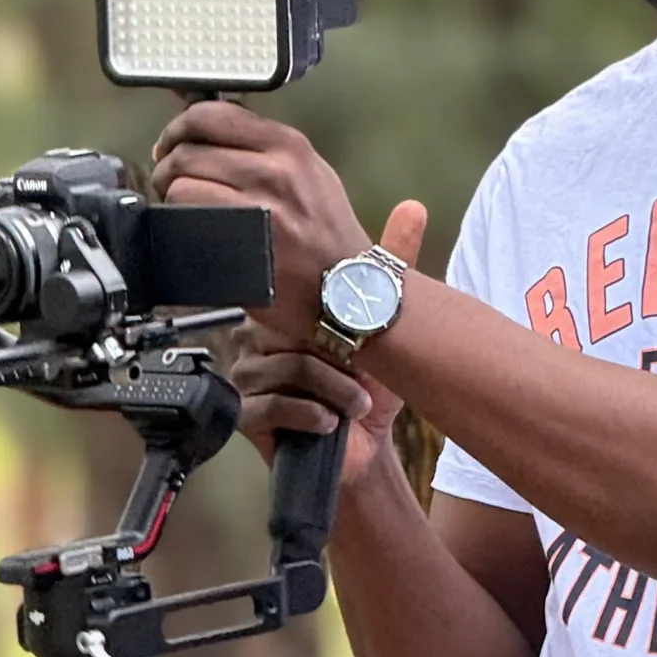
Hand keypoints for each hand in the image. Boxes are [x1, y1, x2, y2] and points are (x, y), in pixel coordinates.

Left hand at [152, 98, 371, 339]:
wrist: (351, 290)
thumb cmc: (328, 237)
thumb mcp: (310, 174)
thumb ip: (264, 149)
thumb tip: (208, 135)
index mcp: (289, 146)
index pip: (212, 114)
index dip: (178, 128)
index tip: (172, 144)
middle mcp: (275, 169)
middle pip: (188, 147)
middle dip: (166, 164)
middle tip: (167, 181)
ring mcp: (259, 205)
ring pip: (181, 180)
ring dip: (169, 194)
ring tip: (178, 207)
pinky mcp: (243, 241)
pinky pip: (187, 216)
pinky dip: (178, 221)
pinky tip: (188, 228)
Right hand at [229, 201, 428, 492]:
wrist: (362, 449)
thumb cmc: (369, 386)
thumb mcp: (384, 320)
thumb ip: (392, 261)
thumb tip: (413, 206)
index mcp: (280, 306)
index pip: (297, 292)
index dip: (334, 316)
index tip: (360, 339)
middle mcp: (255, 334)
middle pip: (295, 327)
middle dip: (339, 356)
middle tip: (360, 374)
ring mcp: (244, 372)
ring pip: (291, 364)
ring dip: (336, 390)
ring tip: (353, 402)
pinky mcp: (242, 411)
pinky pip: (276, 401)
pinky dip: (314, 414)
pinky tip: (329, 422)